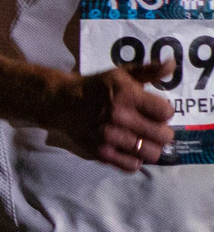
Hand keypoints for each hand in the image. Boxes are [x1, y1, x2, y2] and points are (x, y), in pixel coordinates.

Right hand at [59, 66, 174, 171]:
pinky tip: (129, 150)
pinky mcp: (100, 153)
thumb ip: (149, 71)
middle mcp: (119, 117)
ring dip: (150, 148)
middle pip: (163, 136)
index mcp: (127, 95)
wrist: (60, 103)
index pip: (166, 113)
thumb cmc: (95, 88)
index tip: (156, 111)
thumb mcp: (121, 74)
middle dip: (162, 132)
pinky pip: (131, 166)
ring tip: (142, 141)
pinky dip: (134, 160)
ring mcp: (109, 137)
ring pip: (151, 154)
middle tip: (152, 128)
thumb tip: (171, 64)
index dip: (165, 112)